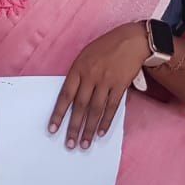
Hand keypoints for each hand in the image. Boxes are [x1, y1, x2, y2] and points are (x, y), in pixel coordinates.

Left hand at [49, 24, 149, 149]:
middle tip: (70, 144)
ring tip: (84, 144)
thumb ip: (78, 75)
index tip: (53, 129)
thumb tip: (72, 98)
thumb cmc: (107, 46)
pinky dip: (106, 121)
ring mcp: (106, 81)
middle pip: (80, 106)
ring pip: (95, 110)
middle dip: (74, 127)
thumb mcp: (85, 55)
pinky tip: (100, 132)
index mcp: (78, 68)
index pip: (65, 96)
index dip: (58, 114)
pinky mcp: (120, 86)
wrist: (132, 40)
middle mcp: (91, 76)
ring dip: (89, 129)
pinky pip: (112, 107)